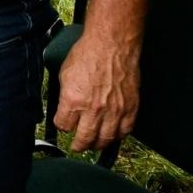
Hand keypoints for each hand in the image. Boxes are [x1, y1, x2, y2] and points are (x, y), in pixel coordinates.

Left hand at [54, 30, 140, 151]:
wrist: (112, 46)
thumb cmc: (88, 54)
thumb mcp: (64, 74)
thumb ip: (65, 95)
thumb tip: (64, 108)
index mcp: (73, 100)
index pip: (64, 125)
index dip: (62, 126)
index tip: (63, 125)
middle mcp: (93, 109)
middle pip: (85, 138)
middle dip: (79, 145)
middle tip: (77, 147)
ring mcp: (114, 111)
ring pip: (106, 139)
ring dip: (99, 144)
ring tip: (94, 145)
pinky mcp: (130, 108)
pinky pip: (125, 130)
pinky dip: (119, 136)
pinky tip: (114, 135)